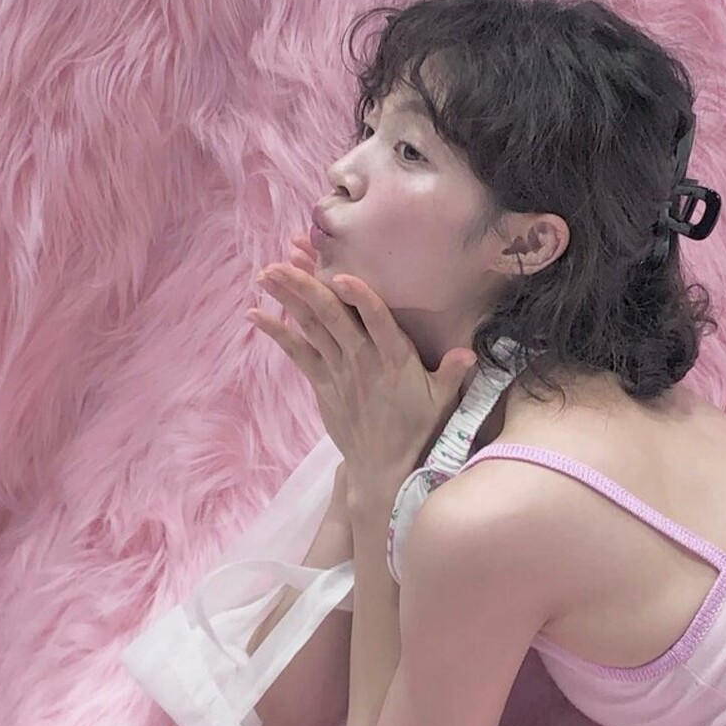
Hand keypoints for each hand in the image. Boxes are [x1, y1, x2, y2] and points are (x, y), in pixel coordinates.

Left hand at [247, 230, 478, 490]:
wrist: (385, 470)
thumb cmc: (420, 431)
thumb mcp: (443, 402)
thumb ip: (454, 373)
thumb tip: (470, 353)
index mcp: (396, 360)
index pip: (378, 322)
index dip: (360, 298)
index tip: (342, 275)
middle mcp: (364, 361)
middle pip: (333, 316)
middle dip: (309, 284)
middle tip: (287, 256)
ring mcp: (339, 372)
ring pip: (311, 327)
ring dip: (289, 298)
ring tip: (268, 272)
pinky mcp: (322, 384)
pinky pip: (297, 353)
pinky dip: (277, 332)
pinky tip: (256, 313)